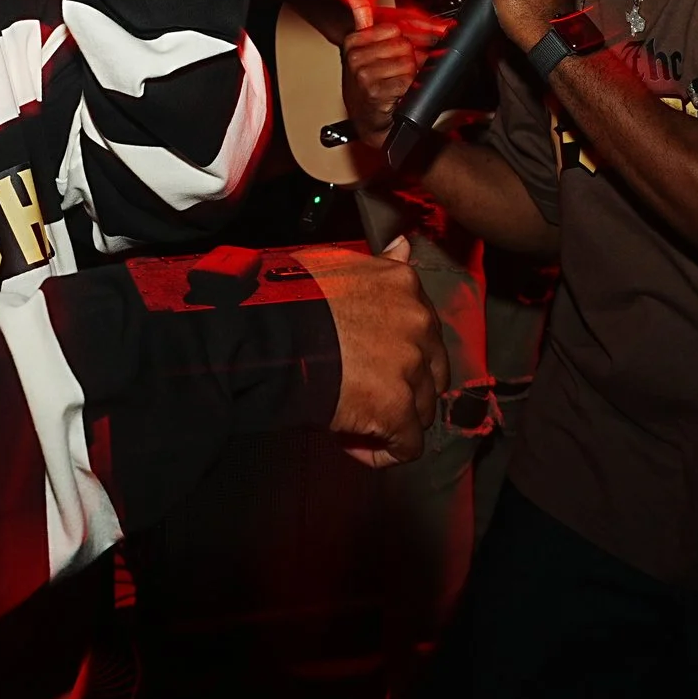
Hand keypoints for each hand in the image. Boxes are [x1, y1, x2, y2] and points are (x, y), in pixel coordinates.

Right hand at [296, 238, 445, 466]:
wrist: (266, 334)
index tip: (368, 364)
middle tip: (364, 395)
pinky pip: (407, 445)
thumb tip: (403, 246)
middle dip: (405, 388)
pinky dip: (383, 452)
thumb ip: (378, 262)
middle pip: (431, 371)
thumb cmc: (288, 298)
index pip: (422, 328)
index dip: (398, 353)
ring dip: (393, 420)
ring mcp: (410, 366)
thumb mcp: (335, 263)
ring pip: (423, 409)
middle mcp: (417, 322)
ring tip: (354, 421)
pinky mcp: (397, 408)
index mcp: (403, 284)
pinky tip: (355, 446)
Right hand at [337, 0, 448, 153]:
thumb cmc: (369, 85)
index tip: (406, 49)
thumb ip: (361, 17)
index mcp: (353, 42)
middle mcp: (355, 57)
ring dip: (409, 74)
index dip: (406, 38)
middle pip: (403, 44)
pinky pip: (407, 80)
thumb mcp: (363, 49)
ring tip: (397, 82)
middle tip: (399, 71)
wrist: (370, 120)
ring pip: (407, 61)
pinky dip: (409, 88)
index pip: (393, 28)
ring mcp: (364, 75)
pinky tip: (398, 93)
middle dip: (408, 58)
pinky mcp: (375, 92)